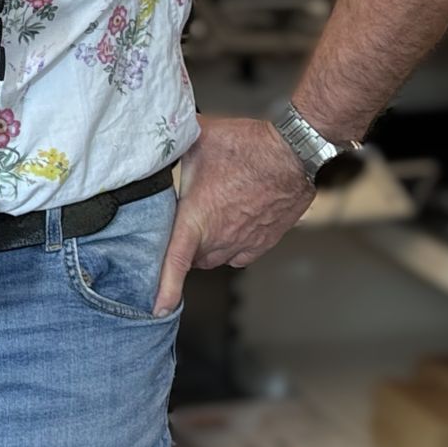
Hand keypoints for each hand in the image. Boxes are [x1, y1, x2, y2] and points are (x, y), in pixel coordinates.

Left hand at [154, 113, 313, 315]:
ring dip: (206, 249)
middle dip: (183, 248)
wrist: (291, 152)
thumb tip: (156, 142)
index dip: (166, 287)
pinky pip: (240, 257)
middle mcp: (221, 236)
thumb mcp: (197, 139)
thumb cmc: (245, 145)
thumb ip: (172, 146)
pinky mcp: (265, 241)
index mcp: (197, 216)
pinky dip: (230, 249)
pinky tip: (227, 230)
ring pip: (217, 259)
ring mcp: (245, 242)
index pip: (176, 261)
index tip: (159, 307)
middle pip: (193, 258)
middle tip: (178, 226)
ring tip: (202, 225)